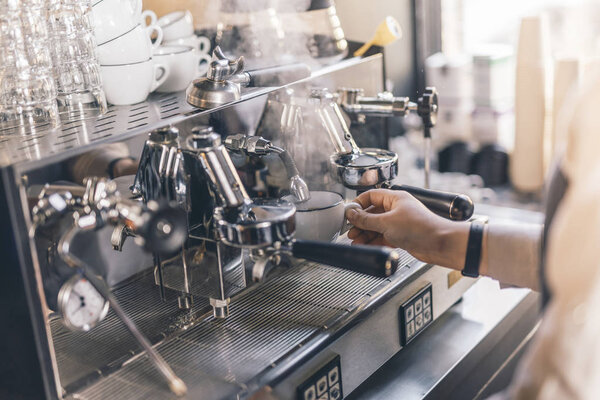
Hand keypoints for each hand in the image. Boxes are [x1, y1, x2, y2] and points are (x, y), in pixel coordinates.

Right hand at [346, 189, 469, 269]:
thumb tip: (352, 214)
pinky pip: (383, 236)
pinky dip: (374, 240)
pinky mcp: (402, 236)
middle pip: (372, 213)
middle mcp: (397, 208)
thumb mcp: (387, 222)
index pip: (371, 196)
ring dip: (366, 233)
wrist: (440, 243)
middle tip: (351, 230)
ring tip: (356, 241)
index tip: (349, 214)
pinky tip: (366, 245)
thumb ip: (366, 219)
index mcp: (395, 198)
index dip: (358, 204)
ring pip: (377, 226)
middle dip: (361, 222)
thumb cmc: (421, 228)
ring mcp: (400, 222)